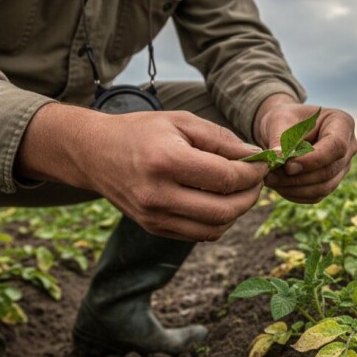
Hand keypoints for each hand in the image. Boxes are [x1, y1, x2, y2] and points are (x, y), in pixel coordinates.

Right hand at [17, 104, 267, 240]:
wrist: (94, 153)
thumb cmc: (142, 132)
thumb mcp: (181, 122)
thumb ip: (221, 139)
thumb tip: (256, 157)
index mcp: (166, 161)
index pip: (225, 178)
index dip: (252, 172)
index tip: (262, 162)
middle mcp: (158, 194)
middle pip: (224, 210)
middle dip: (251, 195)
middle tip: (257, 179)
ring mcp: (154, 217)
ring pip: (215, 228)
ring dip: (238, 211)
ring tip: (241, 190)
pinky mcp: (154, 228)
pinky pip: (199, 234)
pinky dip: (219, 221)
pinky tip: (220, 201)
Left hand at [254, 94, 356, 202]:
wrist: (284, 129)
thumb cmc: (285, 119)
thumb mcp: (279, 120)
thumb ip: (280, 138)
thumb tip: (278, 158)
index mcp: (342, 123)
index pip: (336, 146)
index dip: (314, 159)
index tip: (288, 166)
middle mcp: (349, 146)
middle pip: (330, 170)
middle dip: (299, 177)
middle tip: (270, 176)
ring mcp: (342, 167)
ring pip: (324, 187)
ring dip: (294, 188)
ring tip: (270, 180)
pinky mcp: (331, 182)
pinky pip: (316, 195)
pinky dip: (295, 194)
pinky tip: (278, 186)